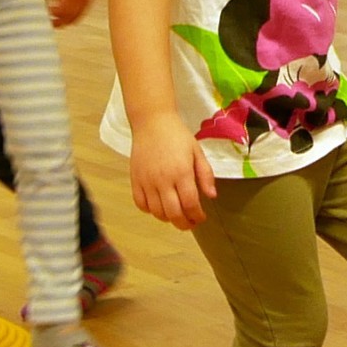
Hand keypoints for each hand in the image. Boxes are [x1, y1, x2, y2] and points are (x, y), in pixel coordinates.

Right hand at [130, 113, 217, 228]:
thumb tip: (211, 196)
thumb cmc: (177, 136)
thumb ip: (205, 175)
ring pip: (156, 212)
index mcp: (181, 172)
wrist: (152, 123)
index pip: (190, 204)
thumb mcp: (197, 152)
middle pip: (173, 213)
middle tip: (190, 223)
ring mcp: (146, 181)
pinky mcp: (135, 180)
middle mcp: (162, 180)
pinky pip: (141, 204)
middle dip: (184, 224)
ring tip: (176, 215)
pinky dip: (150, 211)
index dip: (197, 215)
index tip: (201, 218)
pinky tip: (159, 207)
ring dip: (168, 219)